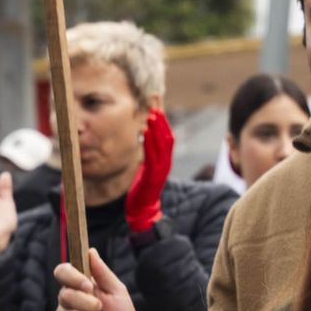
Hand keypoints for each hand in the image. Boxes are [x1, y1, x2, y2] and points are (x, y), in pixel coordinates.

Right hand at [54, 249, 136, 310]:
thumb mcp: (117, 291)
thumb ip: (102, 272)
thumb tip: (90, 251)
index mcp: (78, 285)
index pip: (62, 272)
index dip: (72, 277)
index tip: (88, 285)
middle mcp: (67, 301)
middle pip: (65, 295)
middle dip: (89, 304)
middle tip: (101, 309)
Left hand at [126, 108, 173, 232]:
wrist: (143, 209)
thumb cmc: (144, 186)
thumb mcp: (148, 165)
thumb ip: (149, 150)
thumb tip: (147, 133)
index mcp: (165, 158)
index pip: (167, 134)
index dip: (163, 117)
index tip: (157, 101)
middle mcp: (166, 161)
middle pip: (167, 136)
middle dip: (161, 119)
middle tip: (155, 103)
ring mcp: (161, 169)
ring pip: (163, 145)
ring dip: (157, 128)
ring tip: (151, 114)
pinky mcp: (153, 176)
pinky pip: (153, 156)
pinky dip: (150, 142)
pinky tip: (145, 132)